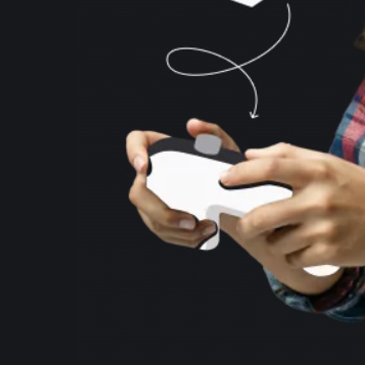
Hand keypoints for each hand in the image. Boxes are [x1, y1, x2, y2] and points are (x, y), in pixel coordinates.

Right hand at [125, 118, 241, 248]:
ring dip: (177, 230)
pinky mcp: (160, 219)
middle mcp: (150, 175)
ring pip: (150, 219)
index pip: (136, 140)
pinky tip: (202, 235)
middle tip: (191, 220)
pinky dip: (182, 238)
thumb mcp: (224, 149)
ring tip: (205, 229)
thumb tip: (193, 125)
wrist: (232, 196)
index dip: (133, 151)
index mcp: (161, 150)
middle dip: (162, 212)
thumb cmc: (224, 169)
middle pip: (138, 193)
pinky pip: (162, 232)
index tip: (145, 166)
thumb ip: (212, 132)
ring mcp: (152, 199)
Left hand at [223, 142, 364, 269]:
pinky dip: (295, 255)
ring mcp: (324, 228)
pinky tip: (309, 245)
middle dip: (247, 224)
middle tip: (247, 224)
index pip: (270, 168)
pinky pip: (294, 258)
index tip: (223, 179)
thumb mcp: (329, 163)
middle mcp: (319, 199)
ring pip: (277, 241)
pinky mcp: (330, 252)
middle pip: (262, 216)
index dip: (241, 174)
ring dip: (277, 240)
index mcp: (317, 171)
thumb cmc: (358, 187)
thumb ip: (289, 155)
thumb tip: (250, 154)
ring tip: (294, 233)